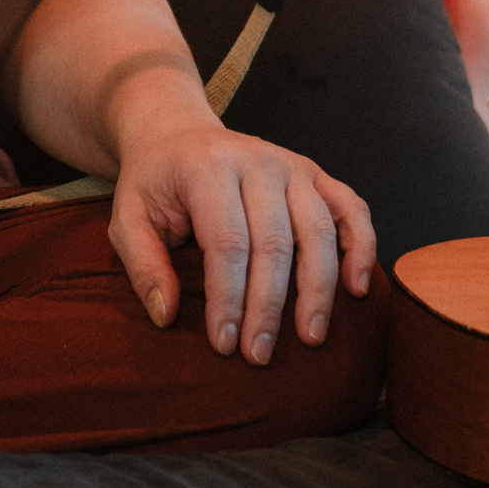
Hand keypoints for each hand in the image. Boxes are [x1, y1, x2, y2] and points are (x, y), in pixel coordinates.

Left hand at [104, 102, 376, 364]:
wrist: (176, 132)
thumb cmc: (154, 182)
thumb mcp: (127, 217)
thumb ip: (143, 266)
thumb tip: (167, 316)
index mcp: (207, 167)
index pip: (227, 243)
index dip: (229, 298)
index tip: (225, 343)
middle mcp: (257, 160)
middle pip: (275, 243)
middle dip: (269, 307)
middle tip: (259, 355)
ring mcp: (292, 164)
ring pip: (318, 230)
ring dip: (318, 289)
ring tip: (311, 336)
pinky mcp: (314, 173)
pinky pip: (351, 208)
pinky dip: (361, 247)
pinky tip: (357, 288)